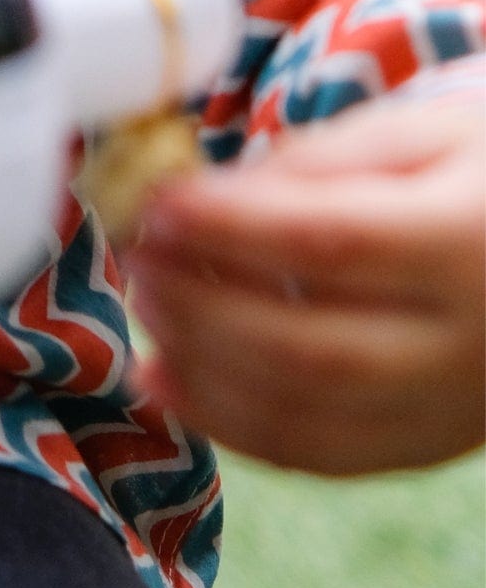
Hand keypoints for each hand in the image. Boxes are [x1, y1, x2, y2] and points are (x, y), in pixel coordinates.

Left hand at [127, 94, 485, 475]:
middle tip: (136, 255)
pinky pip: (318, 455)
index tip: (158, 204)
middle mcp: (466, 347)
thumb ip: (322, 161)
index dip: (231, 229)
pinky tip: (161, 376)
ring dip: (200, 367)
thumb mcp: (424, 133)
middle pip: (312, 350)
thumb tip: (210, 196)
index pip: (335, 245)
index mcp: (466, 246)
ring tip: (142, 303)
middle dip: (201, 306)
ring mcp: (448, 412)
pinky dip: (226, 423)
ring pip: (306, 417)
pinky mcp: (424, 446)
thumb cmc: (482, 176)